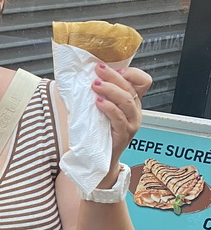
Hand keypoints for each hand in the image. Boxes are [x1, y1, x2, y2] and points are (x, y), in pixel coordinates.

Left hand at [92, 62, 151, 181]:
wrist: (99, 161)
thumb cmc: (98, 133)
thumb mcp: (100, 110)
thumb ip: (100, 94)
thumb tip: (85, 76)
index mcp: (132, 103)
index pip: (143, 82)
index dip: (132, 72)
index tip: (115, 68)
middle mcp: (135, 111)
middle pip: (130, 87)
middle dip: (113, 76)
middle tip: (98, 69)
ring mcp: (132, 124)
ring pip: (126, 100)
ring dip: (110, 89)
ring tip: (95, 85)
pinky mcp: (124, 135)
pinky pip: (119, 118)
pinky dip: (109, 108)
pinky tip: (98, 102)